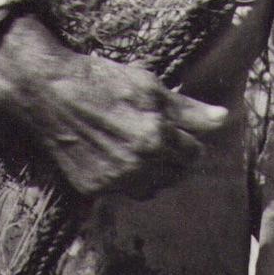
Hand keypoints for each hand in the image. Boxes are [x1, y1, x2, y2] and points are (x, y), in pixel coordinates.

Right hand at [0, 11, 229, 198]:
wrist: (50, 93)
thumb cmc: (101, 82)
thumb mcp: (149, 87)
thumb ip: (188, 110)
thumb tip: (224, 119)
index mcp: (156, 139)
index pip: (194, 154)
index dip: (188, 141)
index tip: (177, 131)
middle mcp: (137, 166)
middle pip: (176, 175)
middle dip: (174, 159)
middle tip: (159, 140)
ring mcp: (114, 181)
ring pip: (152, 189)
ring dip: (153, 173)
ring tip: (139, 150)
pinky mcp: (93, 190)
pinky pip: (123, 192)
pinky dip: (126, 179)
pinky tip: (115, 156)